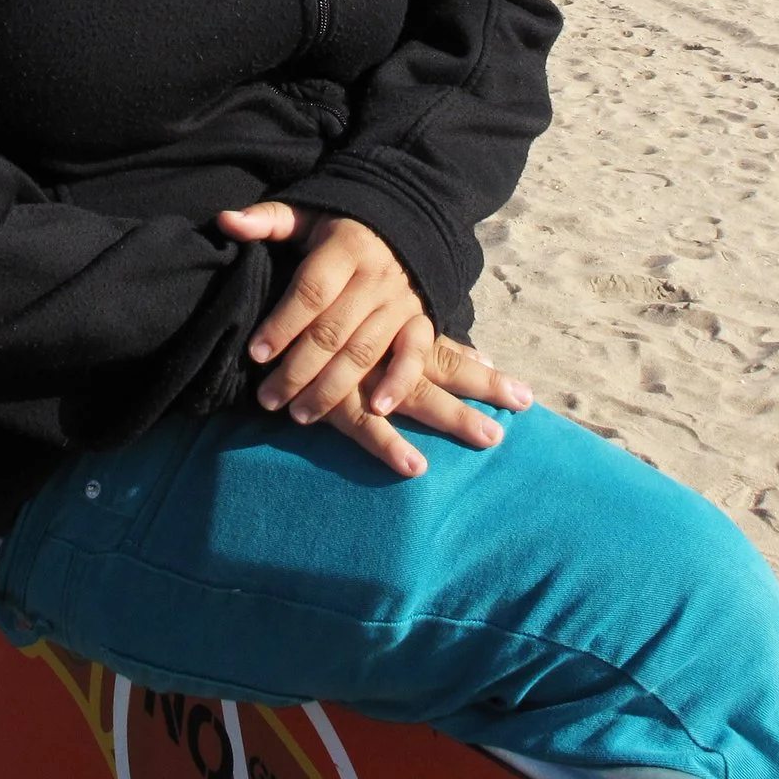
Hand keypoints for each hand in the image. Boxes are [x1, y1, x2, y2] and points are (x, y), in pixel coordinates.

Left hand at [216, 202, 426, 424]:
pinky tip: (377, 409)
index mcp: (345, 247)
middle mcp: (376, 276)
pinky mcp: (421, 319)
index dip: (282, 325)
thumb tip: (225, 221)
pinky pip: (415, 353)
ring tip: (300, 414)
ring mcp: (401, 301)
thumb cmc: (340, 227)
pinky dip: (400, 382)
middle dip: (297, 370)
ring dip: (332, 388)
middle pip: (333, 331)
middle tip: (267, 399)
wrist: (405, 223)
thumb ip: (268, 220)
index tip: (255, 354)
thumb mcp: (307, 214)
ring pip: (365, 351)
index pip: (311, 292)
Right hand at [326, 329, 534, 478]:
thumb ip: (411, 337)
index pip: (444, 351)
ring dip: (453, 416)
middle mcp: (382, 347)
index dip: (481, 371)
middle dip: (483, 390)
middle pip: (441, 369)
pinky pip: (363, 425)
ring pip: (414, 397)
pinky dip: (389, 446)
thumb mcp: (355, 313)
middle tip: (523, 403)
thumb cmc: (311, 313)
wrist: (255, 311)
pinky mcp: (328, 398)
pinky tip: (415, 467)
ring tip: (490, 437)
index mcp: (390, 327)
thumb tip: (472, 358)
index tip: (520, 393)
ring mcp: (358, 373)